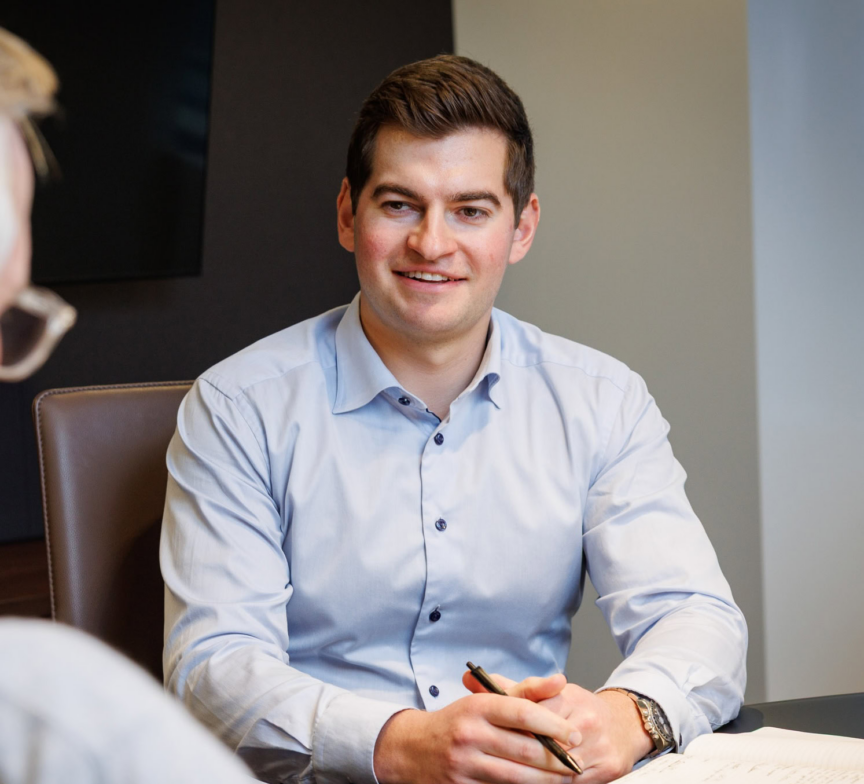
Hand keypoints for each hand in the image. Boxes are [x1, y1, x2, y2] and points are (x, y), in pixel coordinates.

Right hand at [373, 690, 581, 783]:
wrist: (413, 749)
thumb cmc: (458, 722)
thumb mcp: (485, 699)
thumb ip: (526, 691)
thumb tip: (560, 680)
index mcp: (478, 706)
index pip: (523, 713)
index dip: (554, 725)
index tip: (575, 734)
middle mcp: (470, 734)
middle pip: (525, 749)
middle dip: (557, 759)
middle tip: (578, 762)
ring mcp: (464, 764)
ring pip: (517, 776)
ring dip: (546, 780)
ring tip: (565, 777)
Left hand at [464, 672, 653, 783]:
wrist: (623, 725)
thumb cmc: (578, 708)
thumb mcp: (548, 692)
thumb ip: (510, 688)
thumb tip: (470, 678)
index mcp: (570, 698)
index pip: (532, 715)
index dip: (509, 728)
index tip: (488, 737)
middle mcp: (587, 722)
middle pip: (545, 746)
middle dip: (517, 756)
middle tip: (489, 763)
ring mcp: (600, 748)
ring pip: (558, 770)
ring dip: (532, 776)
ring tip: (504, 774)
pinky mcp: (608, 771)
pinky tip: (531, 782)